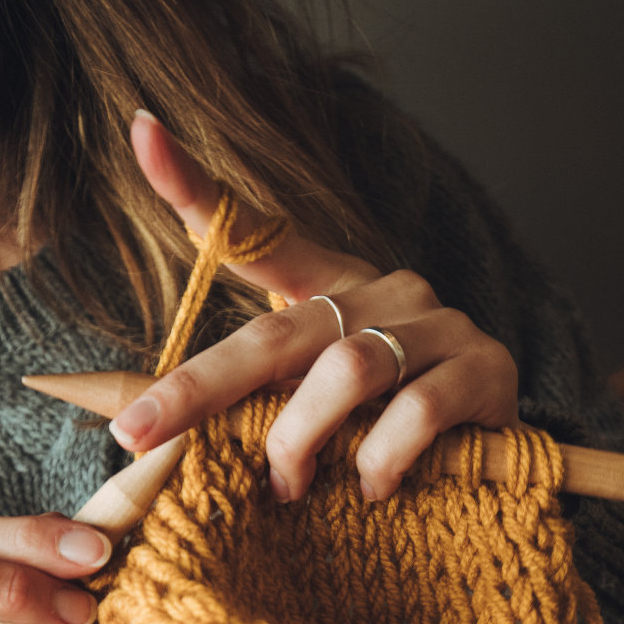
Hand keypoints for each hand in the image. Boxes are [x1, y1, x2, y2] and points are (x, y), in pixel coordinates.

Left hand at [109, 112, 518, 503]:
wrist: (497, 451)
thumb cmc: (385, 429)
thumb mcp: (306, 409)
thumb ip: (236, 404)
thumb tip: (127, 420)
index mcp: (331, 290)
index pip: (258, 234)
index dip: (199, 187)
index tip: (144, 134)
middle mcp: (383, 292)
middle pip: (277, 333)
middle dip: (200, 387)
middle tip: (141, 432)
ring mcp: (438, 327)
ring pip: (348, 369)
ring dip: (301, 436)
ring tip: (287, 487)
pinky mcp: (484, 371)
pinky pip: (420, 411)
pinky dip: (381, 457)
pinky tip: (370, 490)